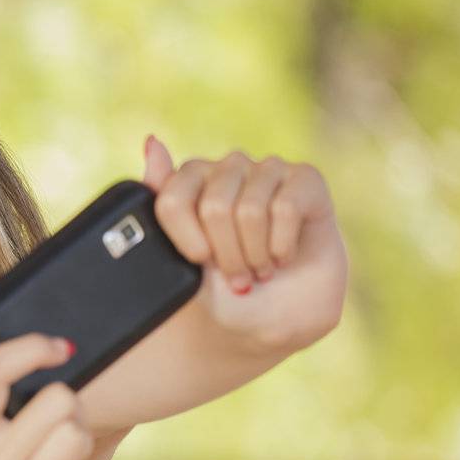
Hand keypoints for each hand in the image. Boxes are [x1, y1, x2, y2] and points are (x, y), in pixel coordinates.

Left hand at [143, 135, 348, 349]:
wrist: (277, 318)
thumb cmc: (224, 291)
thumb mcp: (179, 260)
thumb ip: (161, 199)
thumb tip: (152, 140)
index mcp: (190, 182)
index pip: (172, 197)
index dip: (185, 239)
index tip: (200, 262)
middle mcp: (229, 167)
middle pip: (214, 206)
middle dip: (226, 256)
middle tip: (237, 277)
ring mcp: (269, 170)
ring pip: (249, 210)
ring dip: (255, 256)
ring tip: (260, 269)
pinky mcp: (307, 180)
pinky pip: (285, 208)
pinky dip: (282, 247)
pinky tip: (284, 256)